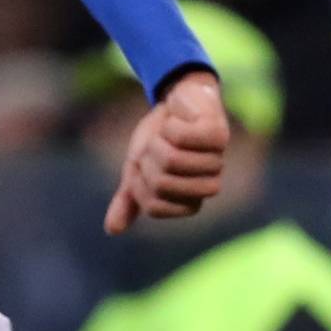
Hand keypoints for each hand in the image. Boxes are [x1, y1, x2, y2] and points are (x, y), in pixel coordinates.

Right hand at [104, 70, 228, 232]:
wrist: (178, 100)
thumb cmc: (160, 138)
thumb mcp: (137, 169)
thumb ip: (128, 198)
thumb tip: (112, 230)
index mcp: (188, 200)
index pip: (155, 206)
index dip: (141, 183)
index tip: (146, 165)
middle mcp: (206, 185)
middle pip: (161, 183)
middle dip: (148, 159)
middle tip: (156, 144)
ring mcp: (216, 160)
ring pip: (172, 159)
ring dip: (159, 139)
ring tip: (167, 132)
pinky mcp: (218, 135)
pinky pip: (182, 136)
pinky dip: (171, 124)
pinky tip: (179, 120)